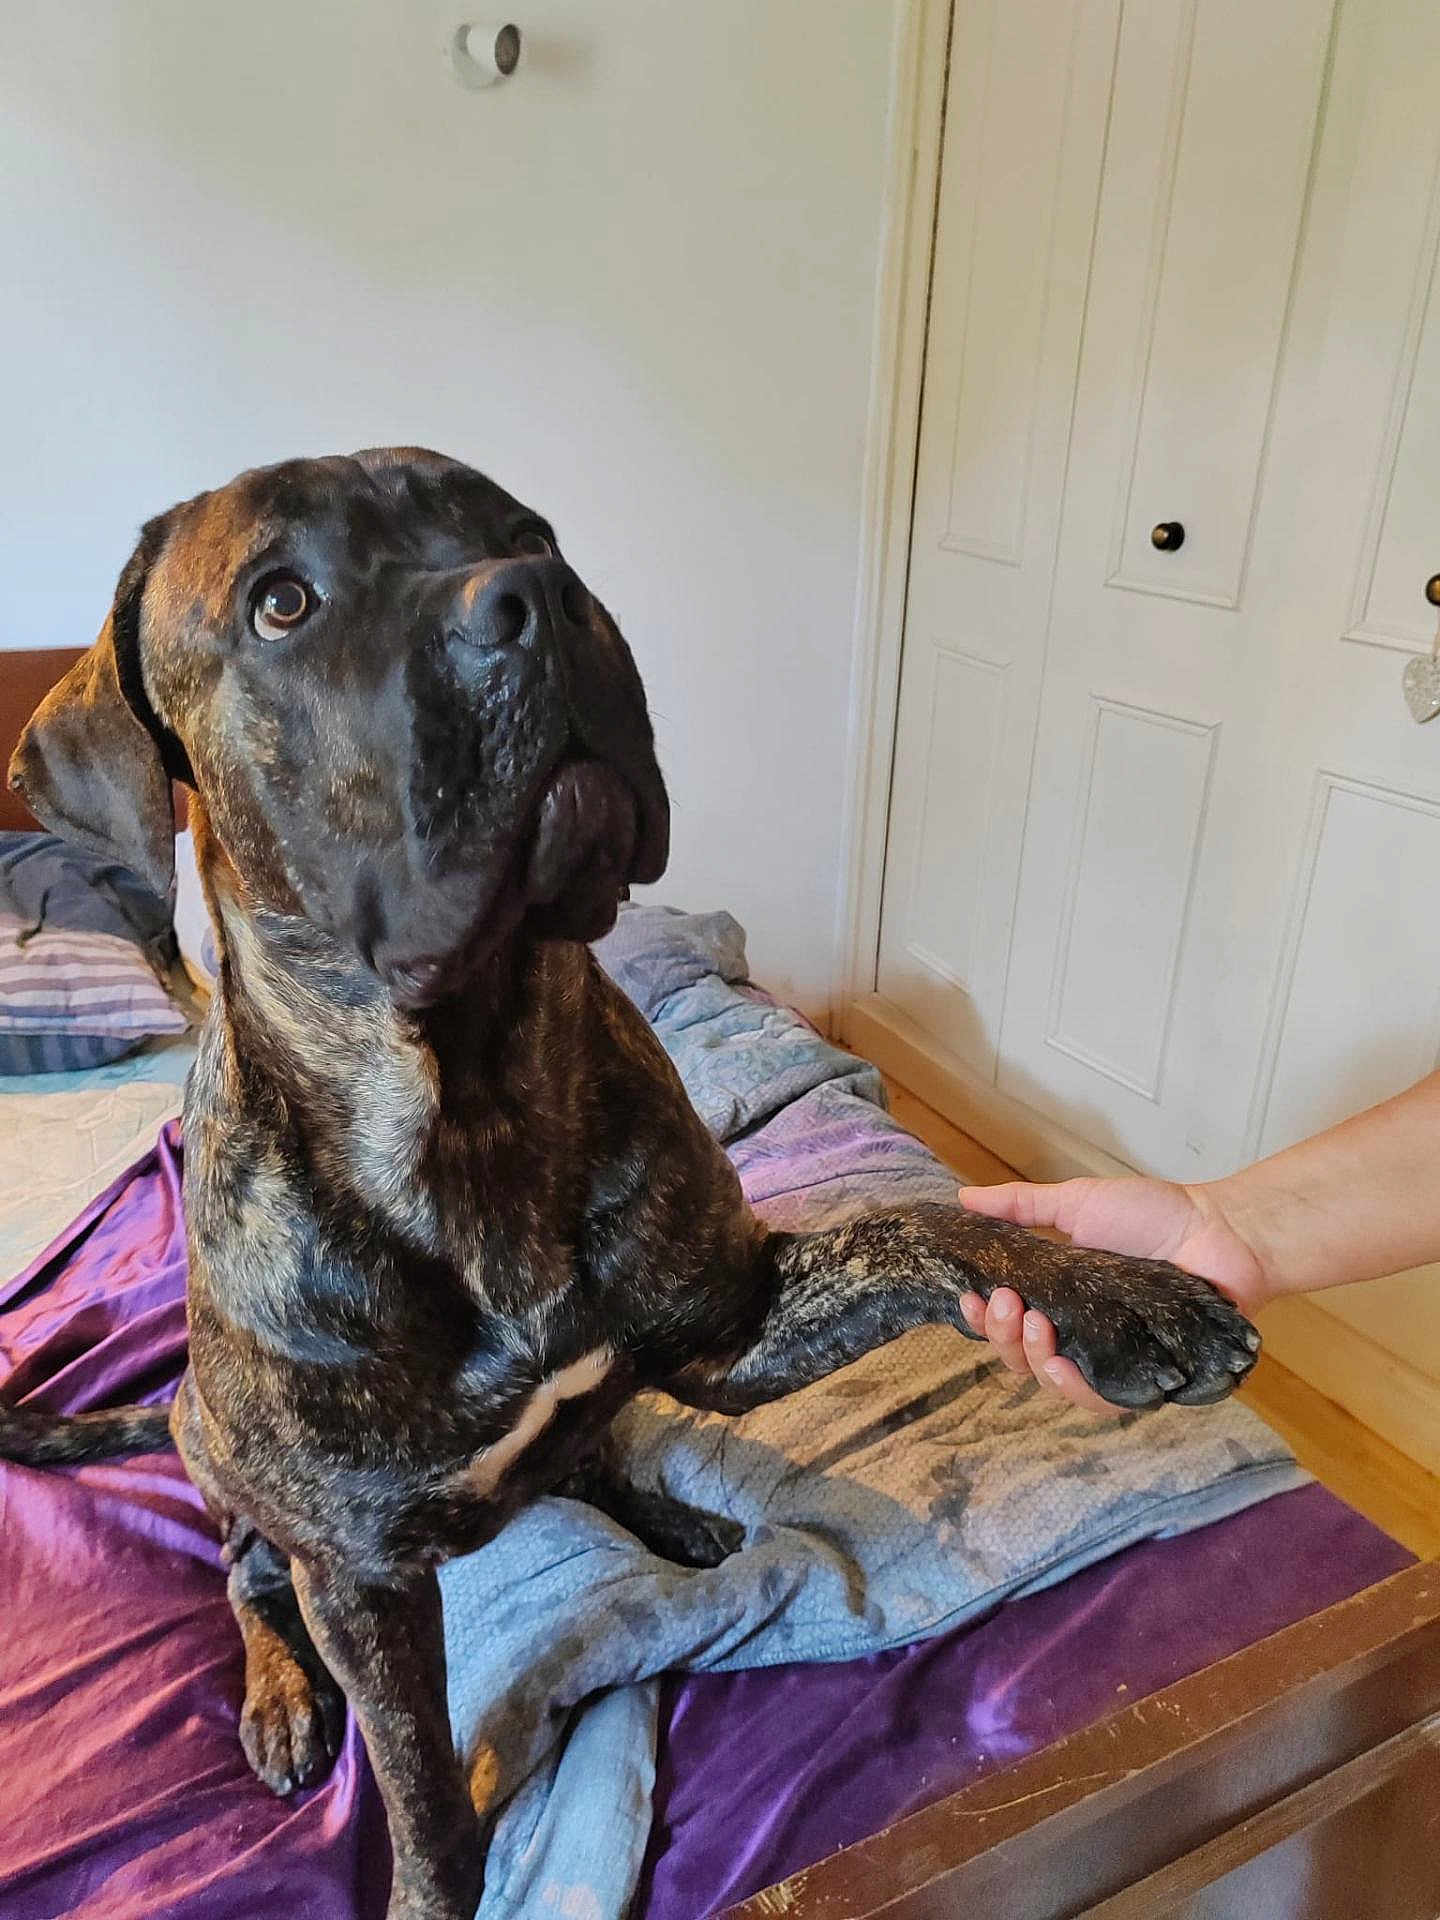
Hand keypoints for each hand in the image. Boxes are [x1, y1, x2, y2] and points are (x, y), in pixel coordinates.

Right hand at [956, 1175, 1267, 1412]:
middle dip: (1002, 1334)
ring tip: (1035, 1323)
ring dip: (1030, 1357)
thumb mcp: (1077, 1202)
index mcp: (1058, 1298)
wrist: (1217, 1230)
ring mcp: (1109, 1359)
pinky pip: (1100, 1400)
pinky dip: (1073, 1388)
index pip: (1007, 1322)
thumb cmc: (1151, 1215)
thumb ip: (1021, 1205)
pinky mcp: (1142, 1379)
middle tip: (1007, 1302)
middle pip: (1020, 1356)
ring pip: (1052, 1381)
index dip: (984, 1317)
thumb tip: (963, 1197)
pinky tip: (1059, 1366)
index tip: (971, 1295)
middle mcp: (1078, 1334)